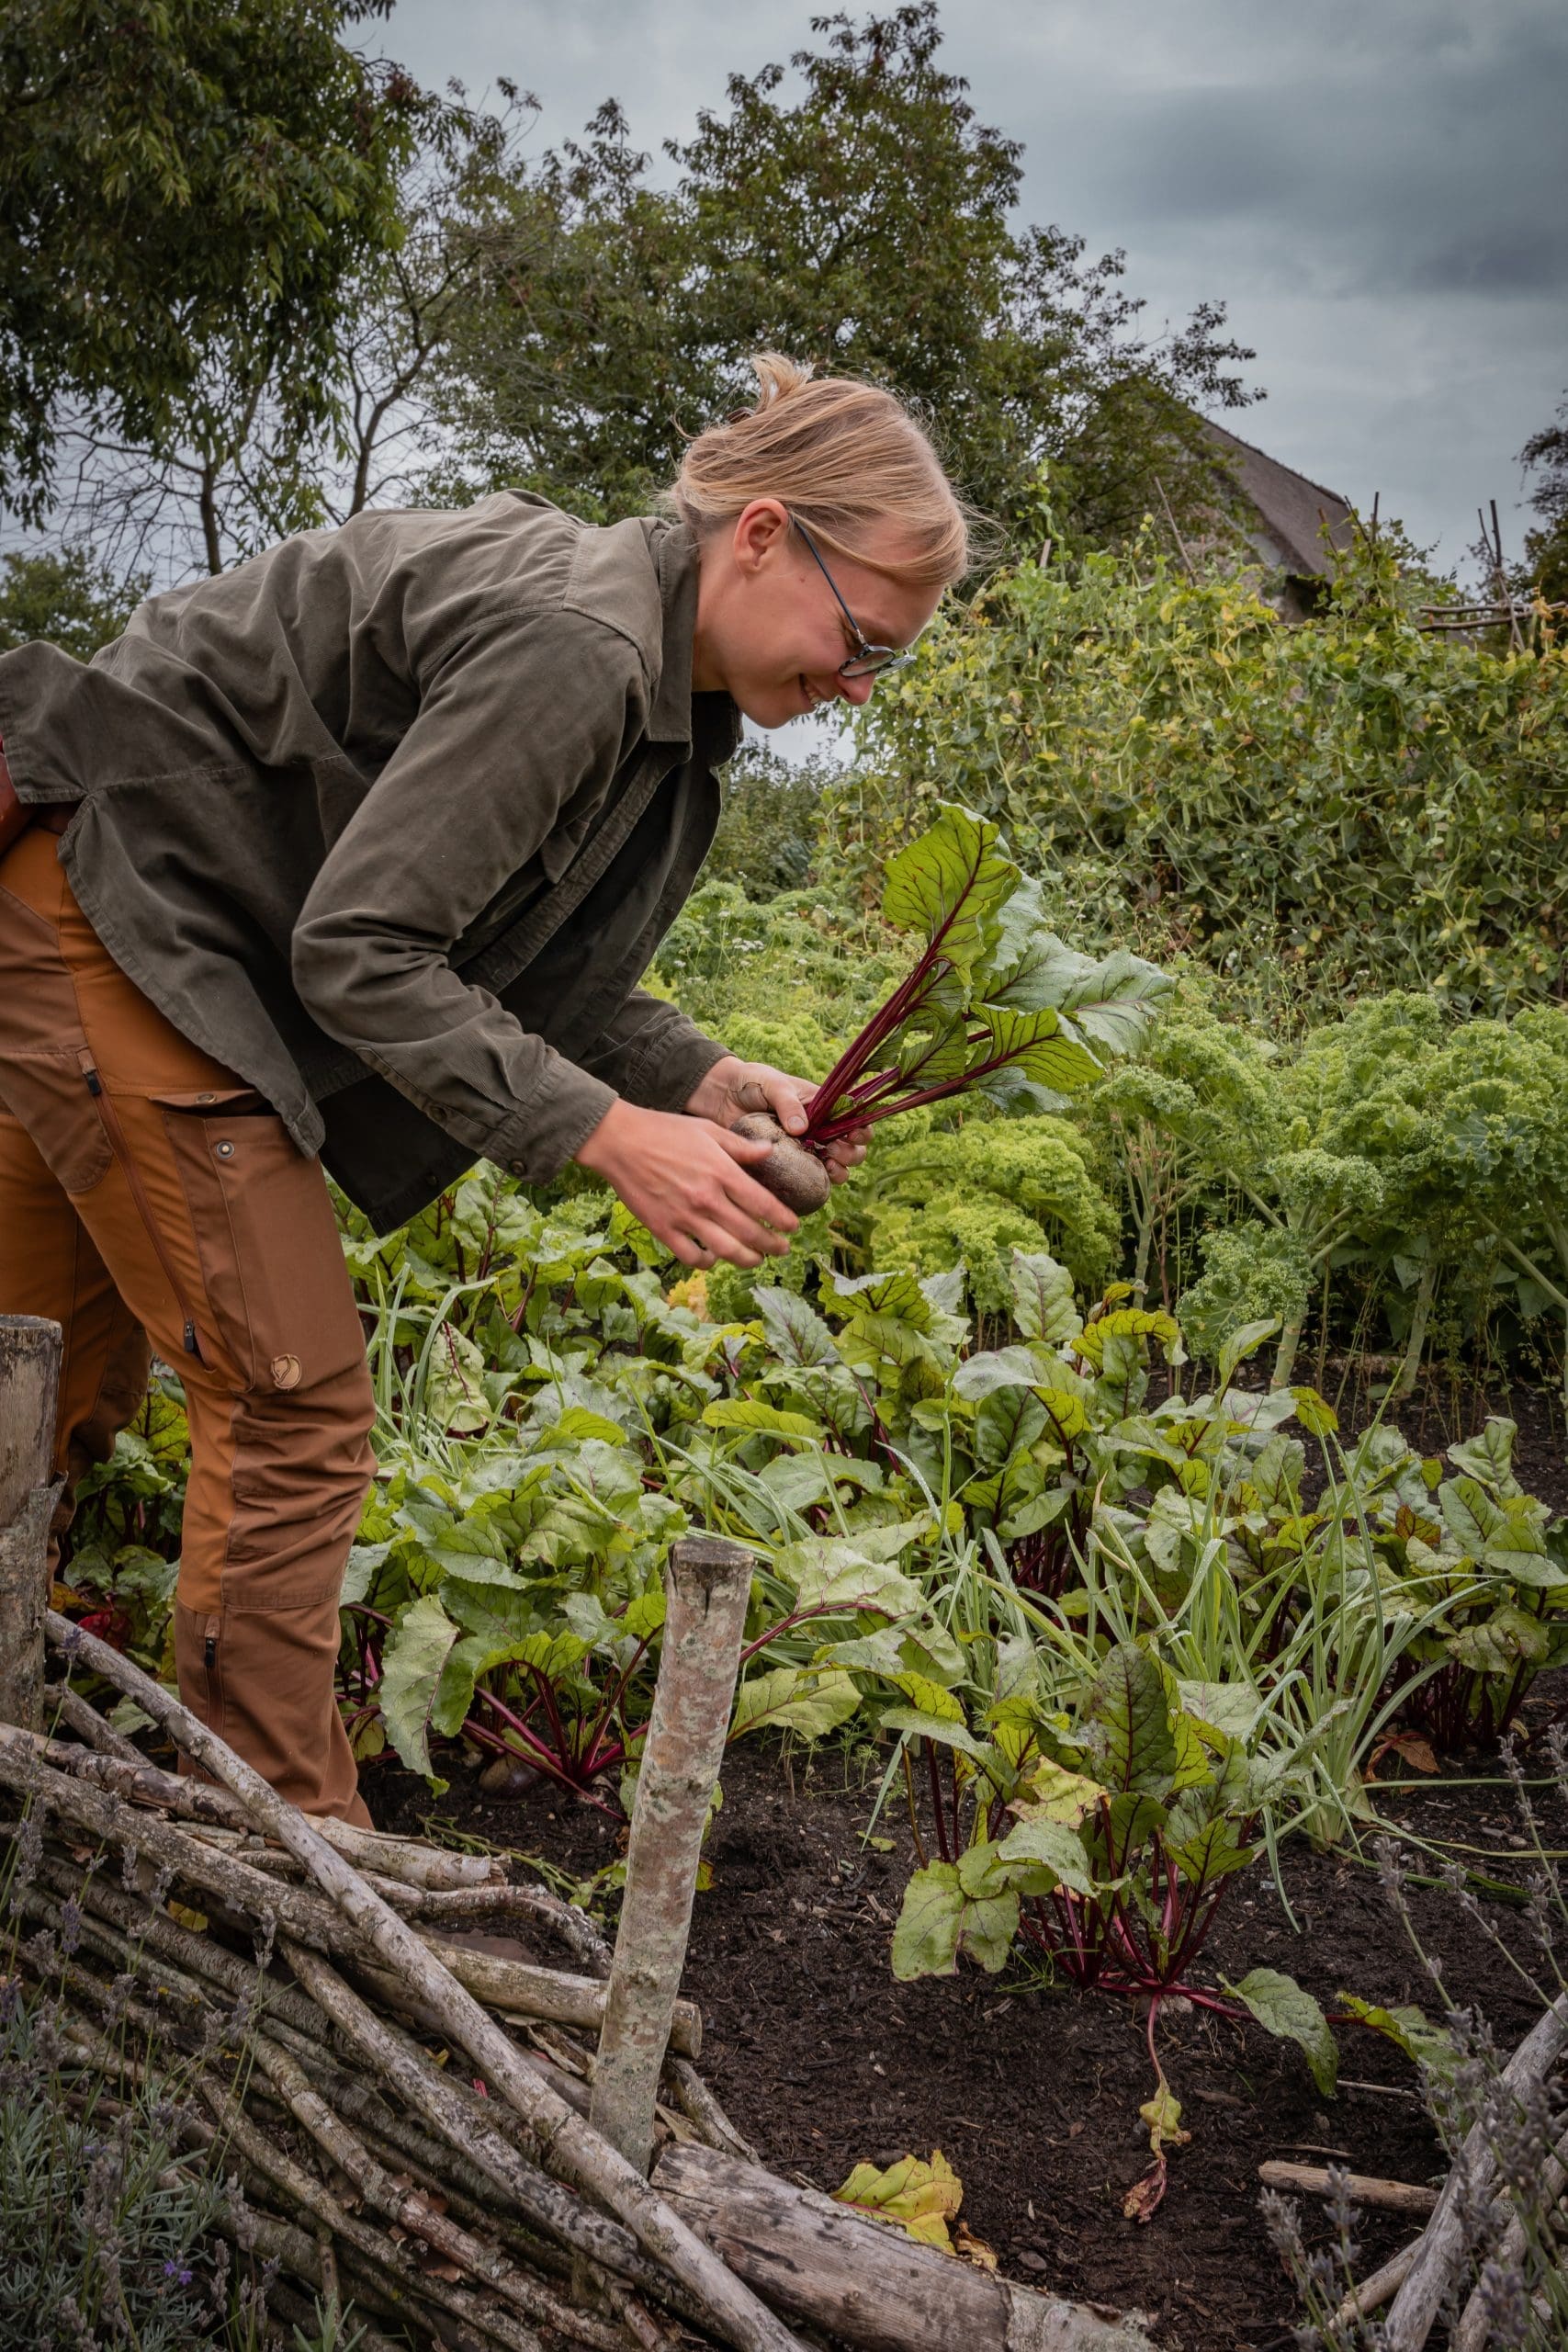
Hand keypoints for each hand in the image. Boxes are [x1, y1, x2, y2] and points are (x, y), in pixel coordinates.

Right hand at [574, 1098, 797, 1267]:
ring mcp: (685, 1217)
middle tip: (782, 1249)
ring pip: (727, 1251)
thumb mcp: (708, 1130)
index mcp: (722, 1173)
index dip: (783, 1220)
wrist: (620, 1141)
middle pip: (751, 1233)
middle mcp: (707, 1199)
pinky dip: (708, 1262)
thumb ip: (741, 1146)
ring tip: (757, 1259)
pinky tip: (714, 1257)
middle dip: (773, 1245)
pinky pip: (692, 1257)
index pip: (764, 1205)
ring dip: (748, 1260)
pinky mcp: (663, 1229)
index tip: (794, 1227)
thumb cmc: (664, 1131)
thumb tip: (770, 1152)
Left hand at [684, 1057, 869, 1186]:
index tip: (852, 1133)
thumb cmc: (752, 1082)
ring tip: (827, 1165)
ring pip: (837, 1167)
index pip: (854, 1119)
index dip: (861, 1129)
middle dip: (851, 1152)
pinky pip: (809, 1179)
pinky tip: (812, 1181)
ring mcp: (805, 1149)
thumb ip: (788, 1104)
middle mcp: (820, 1129)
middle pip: (852, 1148)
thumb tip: (802, 1129)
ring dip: (840, 1170)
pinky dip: (817, 1183)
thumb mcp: (774, 1085)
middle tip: (833, 1150)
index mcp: (823, 1106)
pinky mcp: (787, 1165)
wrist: (721, 1096)